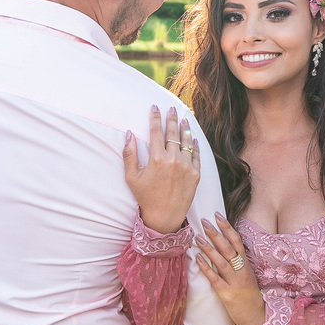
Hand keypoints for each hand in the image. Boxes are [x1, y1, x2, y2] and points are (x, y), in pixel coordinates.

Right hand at [123, 105, 200, 234]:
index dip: (155, 117)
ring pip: (187, 141)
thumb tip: (128, 134)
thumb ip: (129, 154)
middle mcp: (173, 160)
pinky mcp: (196, 174)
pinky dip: (195, 144)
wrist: (165, 217)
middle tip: (171, 108)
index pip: (156, 132)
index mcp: (157, 159)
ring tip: (183, 118)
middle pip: (173, 133)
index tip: (155, 107)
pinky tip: (193, 137)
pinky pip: (196, 154)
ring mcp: (187, 166)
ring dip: (184, 128)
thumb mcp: (131, 177)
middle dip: (171, 118)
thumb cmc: (146, 197)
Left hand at [196, 214, 264, 324]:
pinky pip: (215, 279)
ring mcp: (235, 282)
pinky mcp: (228, 294)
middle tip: (204, 221)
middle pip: (228, 248)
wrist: (258, 316)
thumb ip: (238, 262)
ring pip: (221, 261)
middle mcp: (241, 270)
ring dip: (209, 248)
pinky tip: (198, 259)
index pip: (236, 241)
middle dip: (216, 233)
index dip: (227, 227)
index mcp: (246, 264)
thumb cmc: (250, 295)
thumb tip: (223, 246)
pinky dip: (206, 268)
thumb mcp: (247, 274)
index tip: (217, 215)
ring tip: (197, 237)